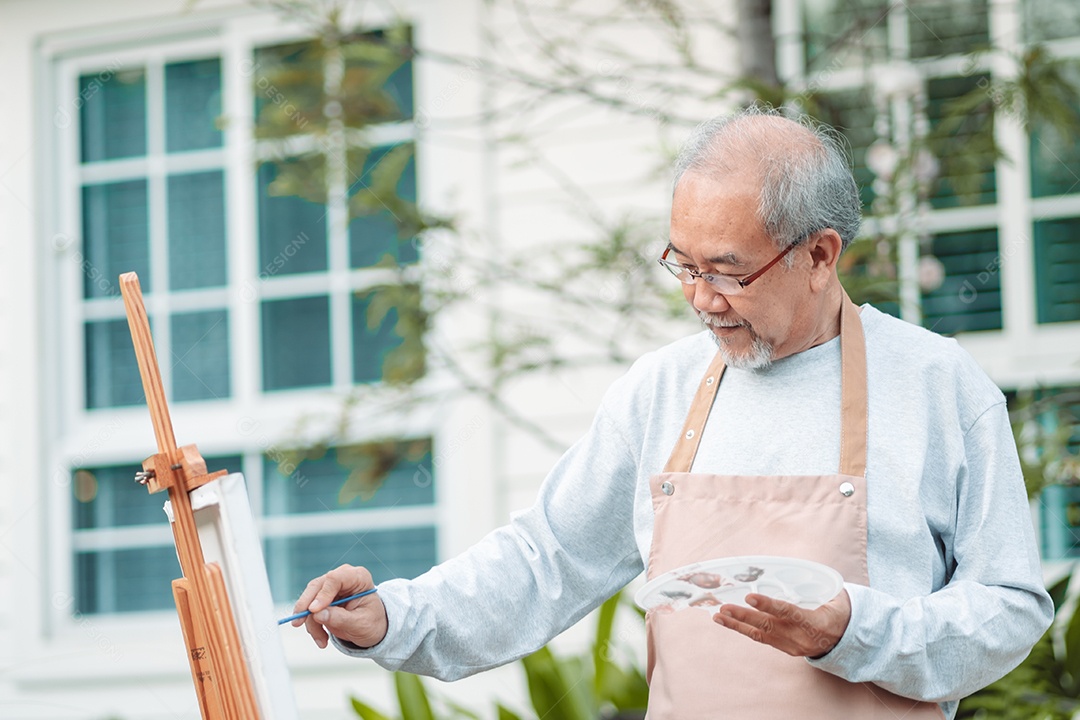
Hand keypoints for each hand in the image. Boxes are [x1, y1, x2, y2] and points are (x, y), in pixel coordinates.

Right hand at [291, 564, 387, 649]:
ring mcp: (331, 587)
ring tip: (322, 640)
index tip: (314, 611)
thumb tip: (317, 615)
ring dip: (310, 622)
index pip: (335, 579)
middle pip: (317, 586)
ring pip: (309, 600)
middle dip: (306, 606)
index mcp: (358, 577)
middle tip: (298, 622)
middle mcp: (342, 578)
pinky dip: (311, 625)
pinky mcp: (322, 599)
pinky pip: (309, 610)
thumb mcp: (361, 624)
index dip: (323, 593)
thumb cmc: (372, 622)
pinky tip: (321, 638)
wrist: (372, 627)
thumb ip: (340, 618)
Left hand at [712, 589, 850, 657]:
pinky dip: (744, 630)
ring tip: (719, 616)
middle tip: (723, 607)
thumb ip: (817, 585)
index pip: (788, 612)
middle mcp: (801, 637)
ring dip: (737, 625)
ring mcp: (792, 645)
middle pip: (768, 626)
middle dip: (743, 616)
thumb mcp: (834, 597)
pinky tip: (730, 622)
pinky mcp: (785, 649)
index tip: (750, 597)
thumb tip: (797, 567)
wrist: (845, 639)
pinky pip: (762, 639)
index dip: (768, 605)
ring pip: (761, 635)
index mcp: (815, 621)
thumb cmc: (837, 611)